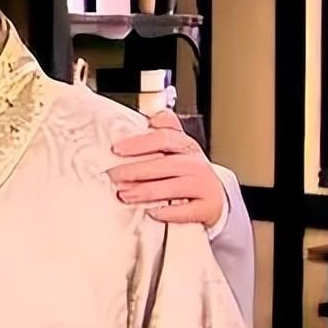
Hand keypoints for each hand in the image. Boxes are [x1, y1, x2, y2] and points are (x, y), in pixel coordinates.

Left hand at [108, 110, 225, 226]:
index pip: (164, 138)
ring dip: (146, 191)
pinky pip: (187, 211)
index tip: (117, 149)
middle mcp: (197, 164)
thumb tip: (152, 115)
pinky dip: (169, 212)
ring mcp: (205, 186)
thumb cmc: (186, 171)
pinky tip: (152, 212)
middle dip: (137, 170)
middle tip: (115, 175)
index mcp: (186, 146)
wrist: (213, 196)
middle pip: (166, 164)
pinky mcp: (208, 208)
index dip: (140, 143)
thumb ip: (164, 131)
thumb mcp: (177, 148)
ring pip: (174, 187)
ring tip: (124, 194)